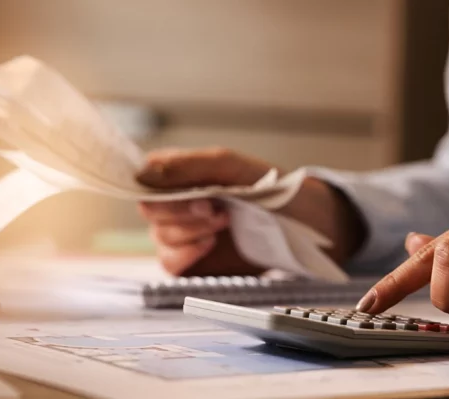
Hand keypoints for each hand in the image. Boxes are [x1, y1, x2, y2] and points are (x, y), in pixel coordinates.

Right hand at [136, 147, 365, 275]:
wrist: (305, 224)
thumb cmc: (271, 189)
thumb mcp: (230, 166)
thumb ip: (187, 166)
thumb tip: (143, 173)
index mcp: (180, 176)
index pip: (144, 179)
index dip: (159, 189)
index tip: (191, 192)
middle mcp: (176, 205)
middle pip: (150, 211)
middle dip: (182, 212)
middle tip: (217, 209)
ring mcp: (184, 235)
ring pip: (160, 238)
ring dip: (189, 232)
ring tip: (222, 224)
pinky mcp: (194, 263)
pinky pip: (171, 264)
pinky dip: (186, 255)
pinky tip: (209, 244)